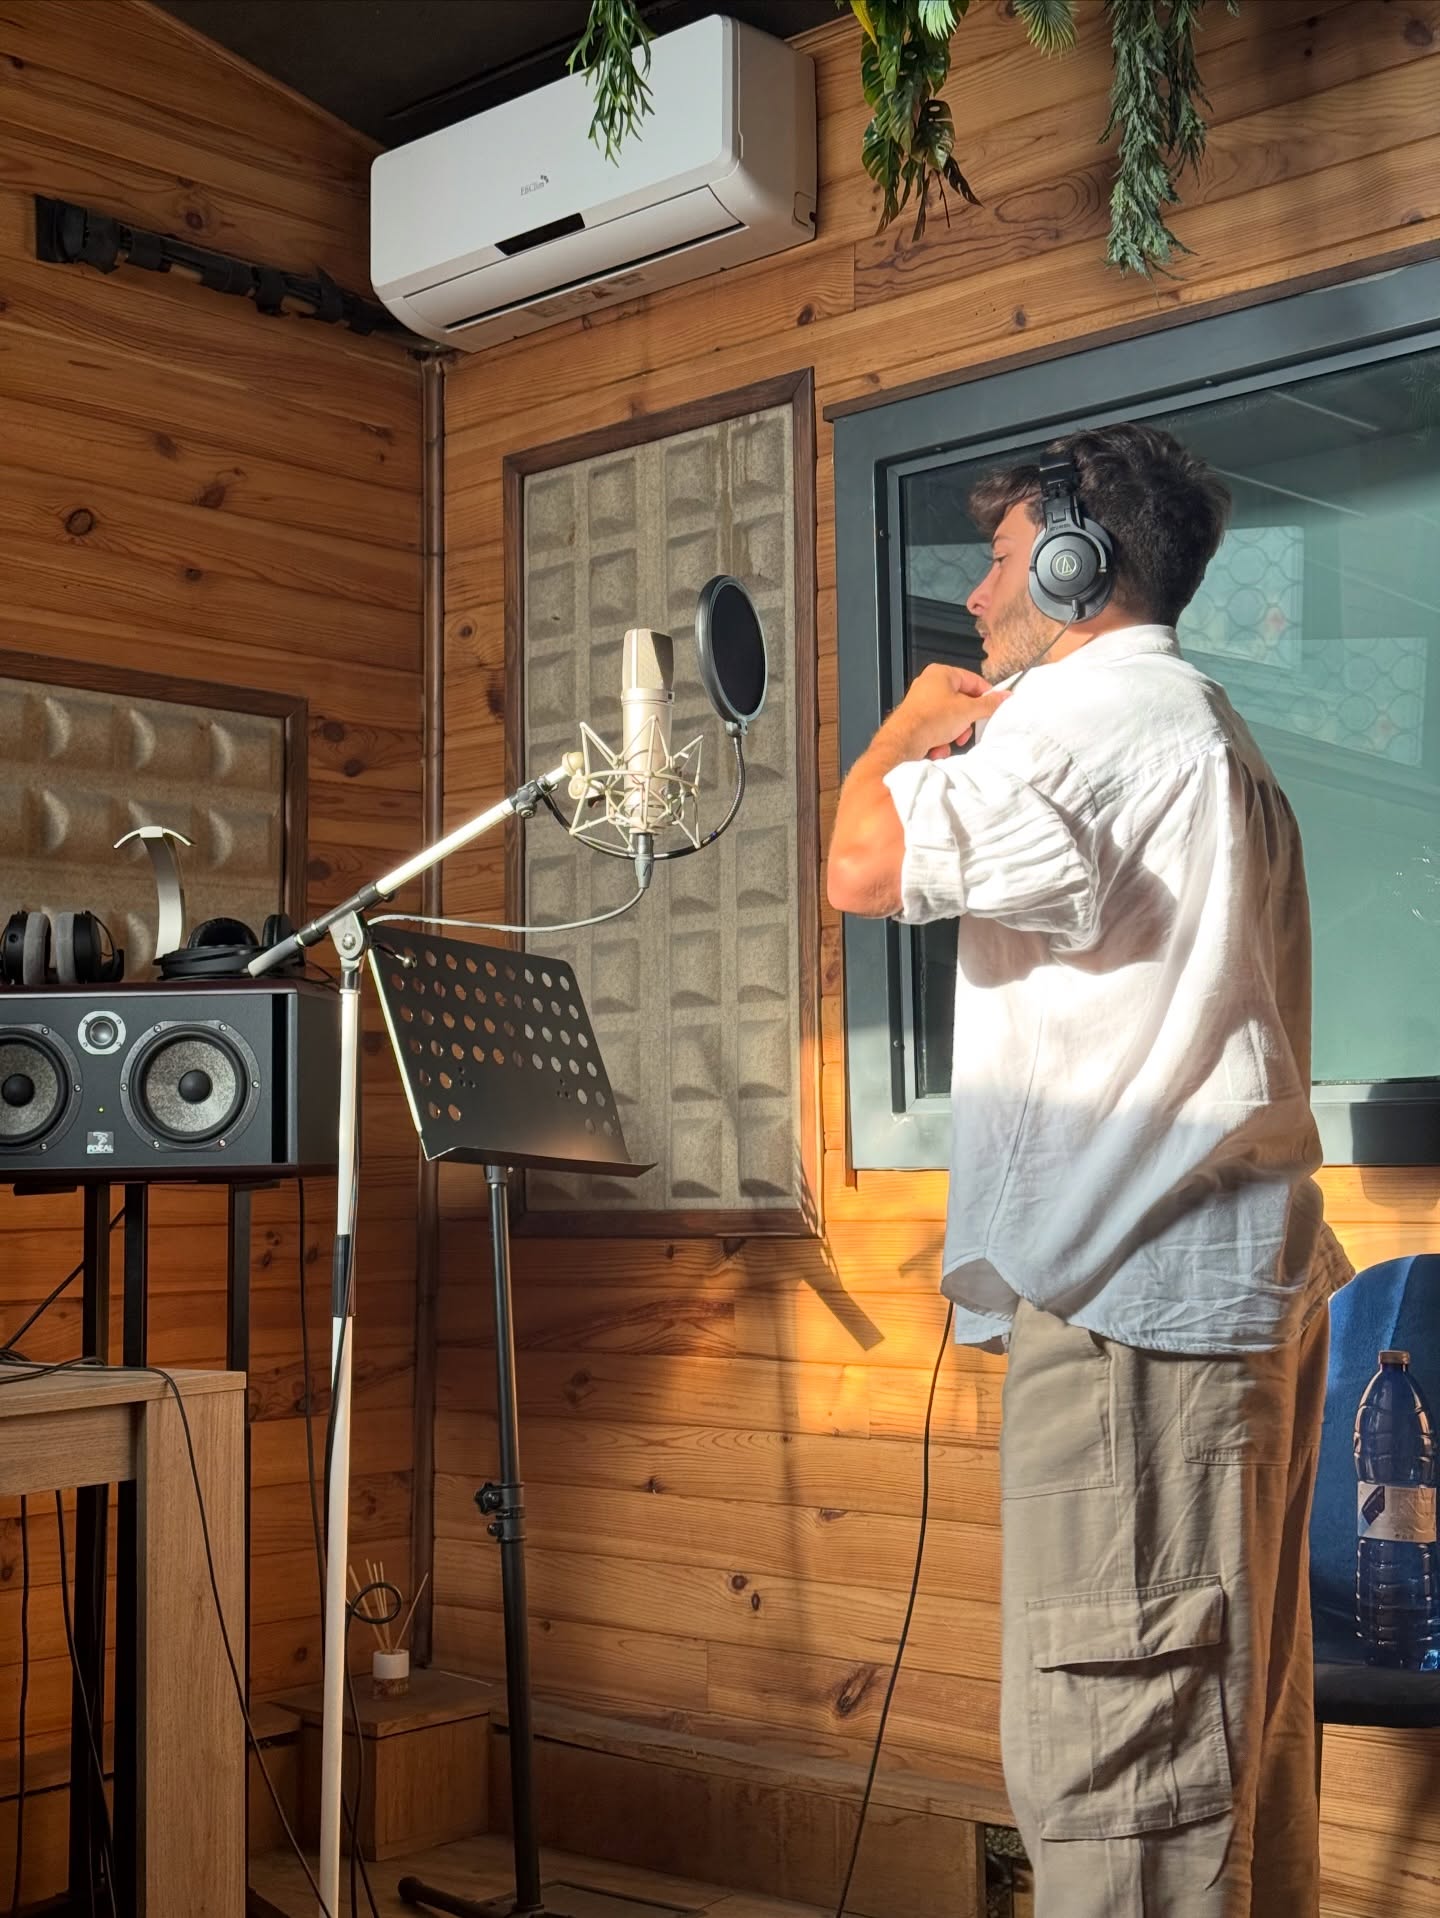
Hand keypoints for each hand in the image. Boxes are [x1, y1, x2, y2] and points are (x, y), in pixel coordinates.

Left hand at [884, 663, 1009, 760]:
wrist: (903, 743)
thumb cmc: (929, 719)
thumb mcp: (968, 711)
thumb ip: (989, 704)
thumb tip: (1002, 698)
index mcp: (941, 673)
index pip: (973, 680)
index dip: (987, 695)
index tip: (996, 706)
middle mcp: (929, 685)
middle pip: (962, 702)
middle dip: (967, 721)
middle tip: (969, 727)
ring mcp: (921, 704)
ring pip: (950, 719)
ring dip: (954, 733)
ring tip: (951, 739)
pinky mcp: (916, 722)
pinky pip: (937, 730)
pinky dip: (940, 740)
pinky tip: (937, 746)